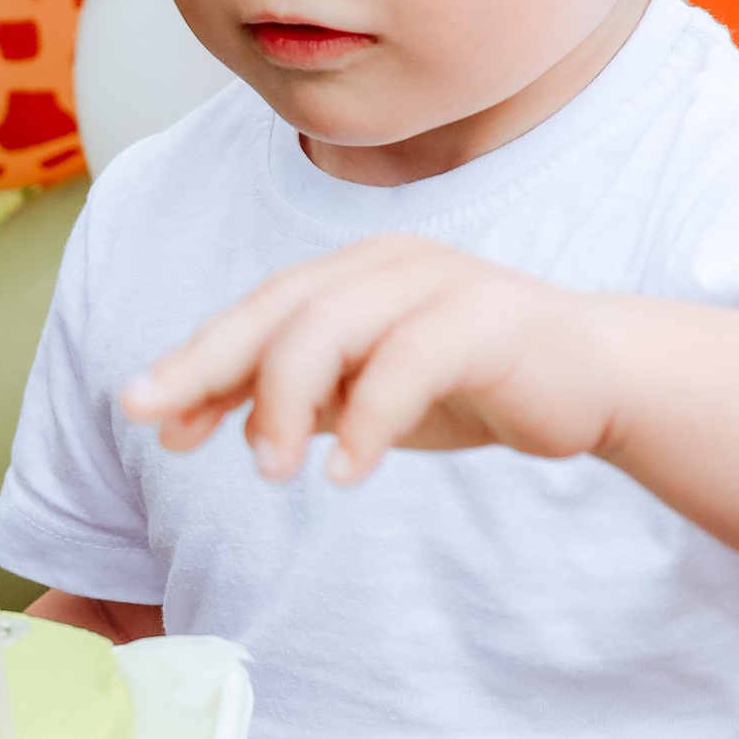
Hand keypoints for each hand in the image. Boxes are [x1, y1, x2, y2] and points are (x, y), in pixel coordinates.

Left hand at [127, 241, 609, 487]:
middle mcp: (385, 265)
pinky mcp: (486, 319)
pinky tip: (345, 473)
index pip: (256, 314)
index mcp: (352, 274)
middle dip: (210, 366)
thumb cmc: (477, 380)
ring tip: (269, 469)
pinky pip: (408, 363)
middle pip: (278, 309)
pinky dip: (368, 419)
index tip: (142, 412)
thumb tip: (200, 418)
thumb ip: (299, 398)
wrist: (596, 377)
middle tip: (164, 424)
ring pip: (332, 326)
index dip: (196, 362)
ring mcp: (436, 283)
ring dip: (286, 399)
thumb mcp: (368, 392)